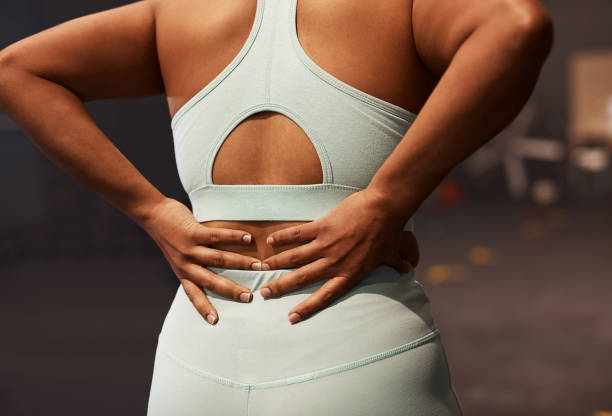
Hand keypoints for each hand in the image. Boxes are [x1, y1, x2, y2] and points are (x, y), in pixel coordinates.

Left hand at [139, 197, 261, 324]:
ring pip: (219, 260)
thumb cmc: (169, 235)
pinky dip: (234, 237)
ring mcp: (189, 249)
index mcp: (182, 273)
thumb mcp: (177, 256)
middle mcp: (185, 264)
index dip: (204, 308)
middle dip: (231, 290)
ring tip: (258, 266)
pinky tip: (248, 239)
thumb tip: (218, 271)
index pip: (193, 295)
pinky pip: (217, 237)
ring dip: (240, 263)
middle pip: (211, 282)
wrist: (153, 214)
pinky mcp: (192, 233)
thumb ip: (193, 265)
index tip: (215, 321)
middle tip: (249, 297)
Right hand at [258, 189, 418, 323]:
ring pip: (295, 258)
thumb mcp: (392, 253)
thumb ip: (396, 265)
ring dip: (276, 264)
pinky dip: (284, 238)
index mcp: (349, 273)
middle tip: (264, 294)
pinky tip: (271, 241)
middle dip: (280, 287)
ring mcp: (326, 244)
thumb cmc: (389, 231)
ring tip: (261, 269)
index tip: (291, 317)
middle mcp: (334, 262)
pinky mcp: (322, 226)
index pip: (324, 296)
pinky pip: (298, 234)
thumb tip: (407, 270)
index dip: (307, 308)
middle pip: (301, 278)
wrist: (384, 207)